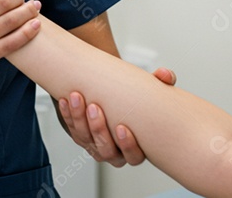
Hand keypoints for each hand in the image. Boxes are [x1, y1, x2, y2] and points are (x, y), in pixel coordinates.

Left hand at [59, 67, 177, 166]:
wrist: (112, 94)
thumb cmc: (135, 98)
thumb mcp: (151, 88)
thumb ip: (163, 81)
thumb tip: (165, 75)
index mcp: (137, 147)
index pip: (134, 157)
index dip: (127, 146)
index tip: (122, 127)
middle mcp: (116, 152)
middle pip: (106, 150)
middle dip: (98, 129)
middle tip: (94, 106)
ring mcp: (97, 146)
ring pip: (85, 139)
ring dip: (79, 119)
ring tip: (77, 97)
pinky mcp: (81, 136)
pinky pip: (72, 129)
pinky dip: (67, 114)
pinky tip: (65, 99)